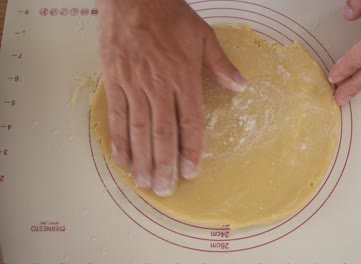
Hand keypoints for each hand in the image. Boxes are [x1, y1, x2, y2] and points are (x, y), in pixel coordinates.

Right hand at [97, 0, 245, 195]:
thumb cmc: (169, 15)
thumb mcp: (203, 36)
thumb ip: (221, 65)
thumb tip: (240, 87)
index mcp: (184, 77)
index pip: (190, 122)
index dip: (191, 149)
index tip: (192, 171)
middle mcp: (159, 86)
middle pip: (163, 133)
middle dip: (165, 164)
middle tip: (166, 189)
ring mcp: (134, 84)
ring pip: (138, 129)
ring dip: (143, 159)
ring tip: (146, 183)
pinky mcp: (114, 80)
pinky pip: (116, 114)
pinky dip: (119, 138)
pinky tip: (122, 158)